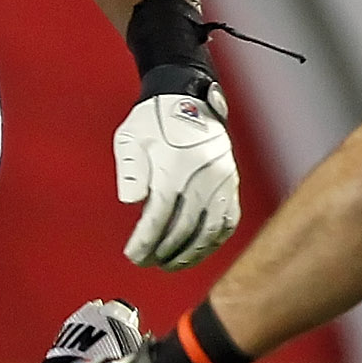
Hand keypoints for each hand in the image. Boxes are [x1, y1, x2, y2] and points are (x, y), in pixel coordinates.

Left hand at [115, 82, 240, 267]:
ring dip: (188, 254)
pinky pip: (227, 221)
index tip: (133, 255)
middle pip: (182, 228)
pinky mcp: (231, 184)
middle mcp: (202, 177)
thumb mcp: (130, 139)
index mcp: (175, 168)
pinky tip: (198, 251)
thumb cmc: (153, 121)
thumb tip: (131, 201)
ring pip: (208, 231)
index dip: (145, 241)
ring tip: (169, 264)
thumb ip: (130, 171)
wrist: (186, 98)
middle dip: (162, 251)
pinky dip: (212, 242)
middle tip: (146, 262)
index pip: (159, 216)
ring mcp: (221, 182)